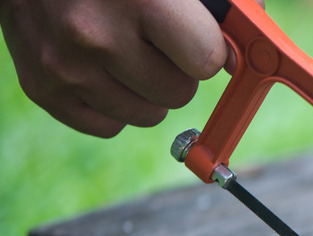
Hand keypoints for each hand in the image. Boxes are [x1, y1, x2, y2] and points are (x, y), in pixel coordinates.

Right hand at [0, 0, 242, 136]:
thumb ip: (219, 8)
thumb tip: (249, 58)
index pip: (207, 62)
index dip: (206, 49)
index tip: (195, 37)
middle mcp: (96, 36)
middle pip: (179, 94)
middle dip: (178, 70)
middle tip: (155, 39)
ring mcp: (66, 67)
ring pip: (149, 116)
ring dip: (149, 90)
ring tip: (126, 49)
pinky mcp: (43, 89)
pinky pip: (111, 126)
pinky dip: (115, 104)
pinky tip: (102, 67)